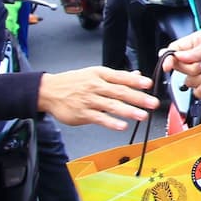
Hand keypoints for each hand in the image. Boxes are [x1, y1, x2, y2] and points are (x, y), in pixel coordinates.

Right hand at [38, 66, 158, 129]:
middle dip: (138, 97)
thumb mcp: (94, 74)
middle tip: (152, 102)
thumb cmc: (73, 82)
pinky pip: (99, 118)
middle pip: (120, 92)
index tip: (149, 84)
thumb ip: (116, 77)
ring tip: (142, 115)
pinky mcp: (82, 114)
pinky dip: (111, 122)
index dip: (135, 81)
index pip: (121, 77)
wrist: (48, 91)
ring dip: (128, 111)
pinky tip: (122, 126)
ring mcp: (89, 100)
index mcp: (99, 75)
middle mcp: (95, 86)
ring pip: (111, 105)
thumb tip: (136, 76)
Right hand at [170, 22, 200, 95]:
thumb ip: (198, 51)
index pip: (175, 50)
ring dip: (200, 79)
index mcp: (198, 42)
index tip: (169, 66)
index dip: (170, 58)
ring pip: (189, 81)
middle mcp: (200, 57)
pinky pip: (199, 91)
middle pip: (180, 68)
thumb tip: (180, 56)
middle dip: (190, 69)